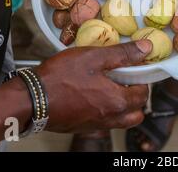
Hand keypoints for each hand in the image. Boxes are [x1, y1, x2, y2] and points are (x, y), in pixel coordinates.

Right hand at [34, 40, 151, 132]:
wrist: (30, 99)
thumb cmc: (61, 77)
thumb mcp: (94, 57)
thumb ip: (123, 54)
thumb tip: (147, 48)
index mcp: (117, 102)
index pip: (143, 94)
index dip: (142, 79)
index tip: (134, 69)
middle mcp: (110, 118)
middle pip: (137, 113)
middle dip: (136, 97)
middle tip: (125, 80)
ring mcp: (96, 126)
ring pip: (121, 121)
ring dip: (123, 107)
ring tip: (110, 87)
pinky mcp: (83, 128)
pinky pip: (104, 124)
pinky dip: (106, 113)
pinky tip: (94, 97)